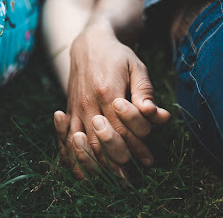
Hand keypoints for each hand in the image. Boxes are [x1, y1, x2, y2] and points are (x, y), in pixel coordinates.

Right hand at [55, 25, 169, 178]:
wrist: (89, 45)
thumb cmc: (117, 56)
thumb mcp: (137, 67)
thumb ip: (145, 92)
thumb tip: (155, 115)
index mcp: (108, 91)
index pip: (124, 128)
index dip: (137, 146)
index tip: (149, 159)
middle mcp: (89, 102)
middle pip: (102, 140)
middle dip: (118, 159)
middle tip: (131, 175)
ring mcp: (76, 107)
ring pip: (84, 143)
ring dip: (98, 163)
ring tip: (112, 177)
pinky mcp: (69, 110)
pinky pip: (67, 138)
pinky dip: (75, 156)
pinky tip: (83, 169)